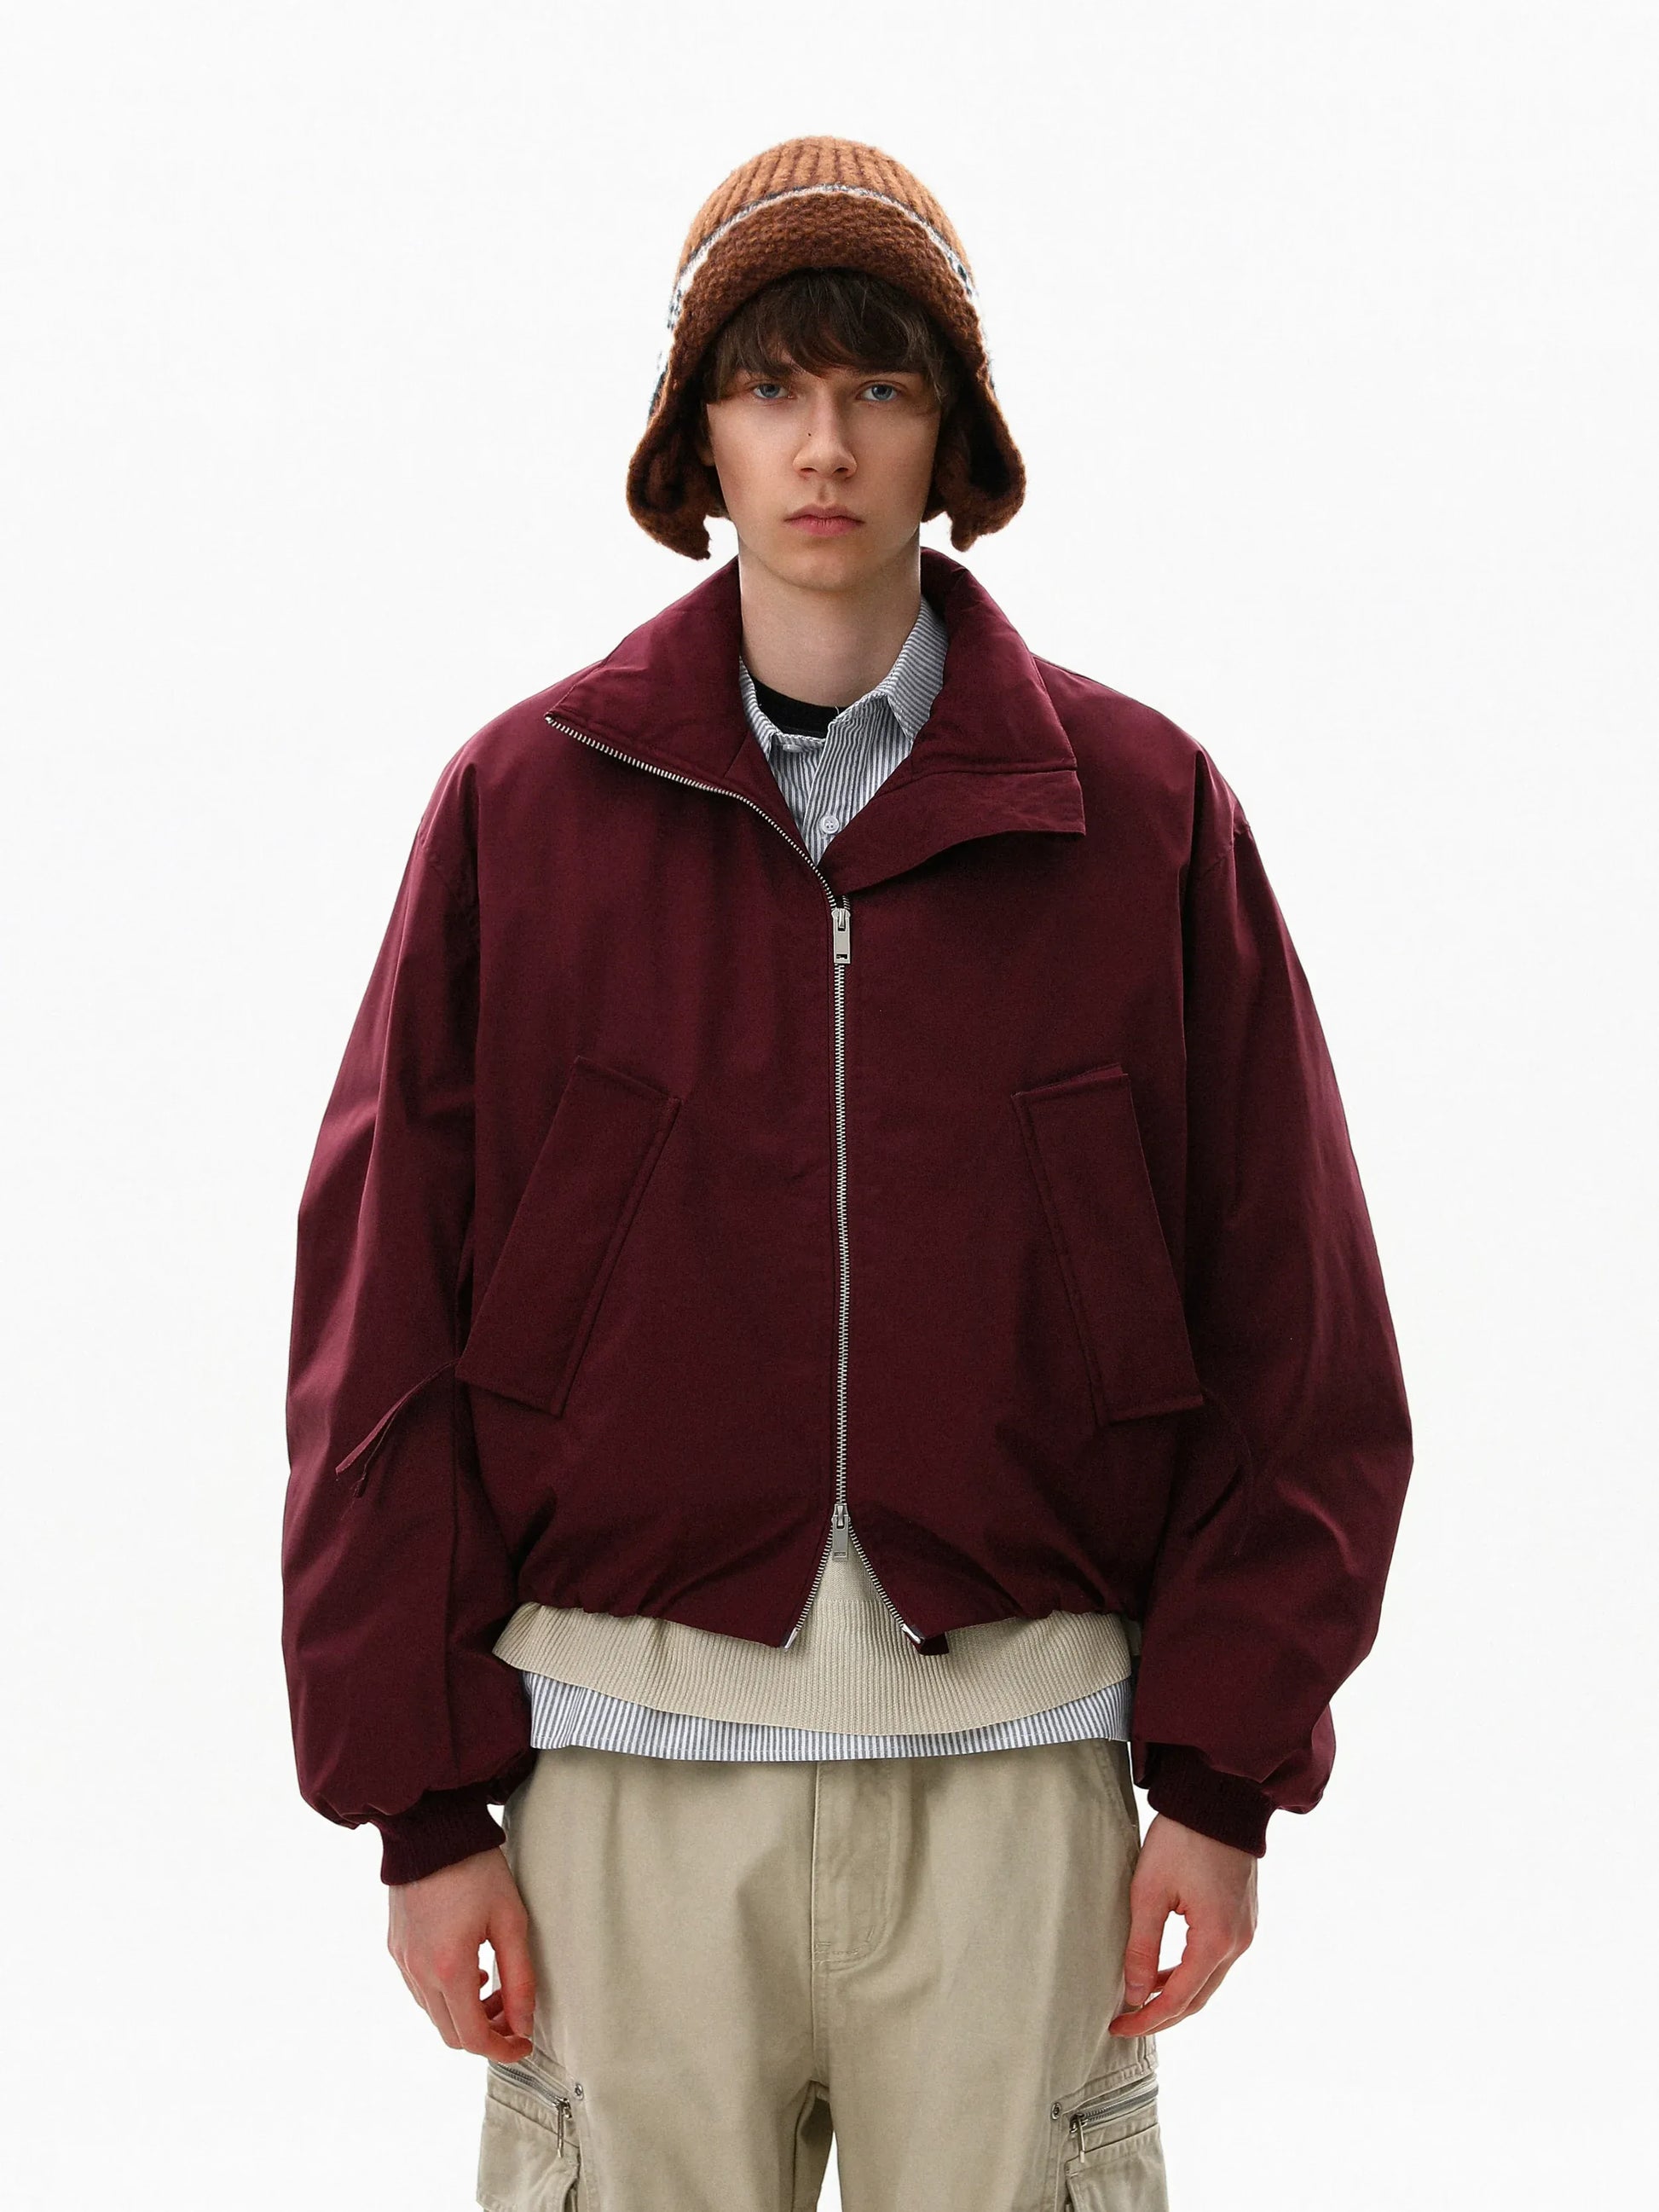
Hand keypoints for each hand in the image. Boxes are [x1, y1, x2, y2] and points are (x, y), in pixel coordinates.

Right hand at [387, 1845, 537, 2058]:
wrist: (431, 1832)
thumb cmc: (476, 1870)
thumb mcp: (511, 1921)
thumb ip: (520, 1978)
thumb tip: (523, 2025)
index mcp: (448, 1968)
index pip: (473, 2037)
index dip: (502, 2049)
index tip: (524, 2043)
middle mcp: (418, 1972)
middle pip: (451, 2033)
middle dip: (487, 2033)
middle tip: (513, 2012)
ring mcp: (402, 1961)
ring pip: (434, 2015)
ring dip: (466, 2014)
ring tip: (494, 1985)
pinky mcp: (395, 1948)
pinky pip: (420, 1991)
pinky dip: (446, 1995)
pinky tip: (469, 1970)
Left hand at [1107, 1812, 1256, 2036]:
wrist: (1219, 1799)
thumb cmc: (1182, 1839)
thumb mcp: (1149, 1892)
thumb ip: (1142, 1947)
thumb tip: (1134, 1994)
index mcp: (1215, 1940)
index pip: (1179, 2000)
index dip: (1147, 2019)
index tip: (1118, 2027)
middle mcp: (1238, 1943)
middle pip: (1199, 1998)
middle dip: (1162, 2014)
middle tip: (1126, 2021)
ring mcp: (1245, 1930)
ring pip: (1208, 1979)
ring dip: (1176, 1992)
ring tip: (1139, 1997)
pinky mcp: (1244, 1917)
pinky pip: (1216, 1958)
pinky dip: (1190, 1971)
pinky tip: (1164, 1968)